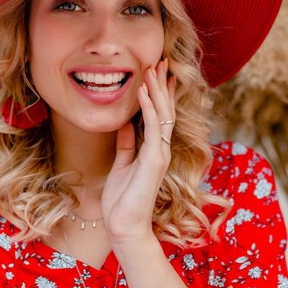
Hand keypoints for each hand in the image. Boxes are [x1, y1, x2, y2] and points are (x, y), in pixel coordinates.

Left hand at [101, 59, 175, 244]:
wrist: (123, 226)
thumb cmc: (121, 200)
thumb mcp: (121, 165)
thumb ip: (126, 145)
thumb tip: (125, 125)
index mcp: (153, 150)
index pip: (161, 115)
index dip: (160, 93)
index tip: (157, 73)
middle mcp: (161, 149)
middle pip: (166, 109)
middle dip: (163, 84)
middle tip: (161, 61)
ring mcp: (160, 154)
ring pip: (163, 114)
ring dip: (157, 89)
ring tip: (153, 68)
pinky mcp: (154, 160)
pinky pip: (154, 127)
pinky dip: (149, 107)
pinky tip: (144, 90)